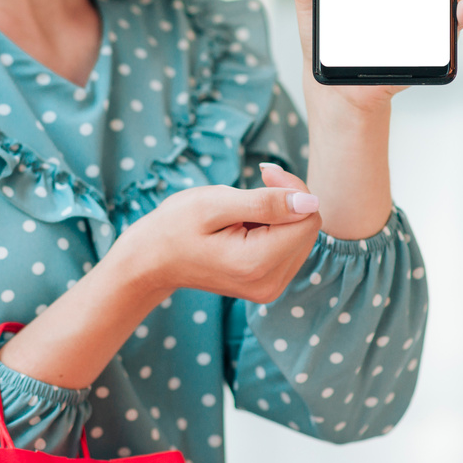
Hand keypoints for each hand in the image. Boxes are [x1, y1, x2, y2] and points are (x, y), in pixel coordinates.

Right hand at [111, 162, 321, 304]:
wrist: (152, 260)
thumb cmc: (176, 226)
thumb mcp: (215, 204)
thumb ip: (265, 203)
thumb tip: (310, 202)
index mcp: (257, 263)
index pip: (307, 218)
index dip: (292, 189)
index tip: (264, 173)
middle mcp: (269, 284)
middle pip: (308, 229)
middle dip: (289, 200)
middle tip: (258, 181)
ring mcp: (269, 289)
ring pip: (301, 237)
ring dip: (282, 214)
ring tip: (245, 208)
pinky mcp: (267, 285)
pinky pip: (289, 248)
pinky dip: (275, 228)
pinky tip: (248, 223)